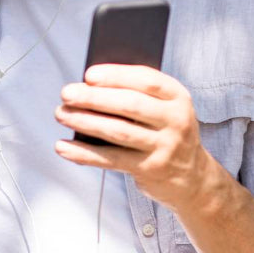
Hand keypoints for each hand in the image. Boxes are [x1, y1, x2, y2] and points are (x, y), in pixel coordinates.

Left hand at [53, 64, 218, 211]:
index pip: (147, 80)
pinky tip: (63, 146)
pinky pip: (111, 159)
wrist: (192, 177)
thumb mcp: (163, 108)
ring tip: (61, 114)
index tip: (89, 74)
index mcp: (178, 97)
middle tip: (67, 94)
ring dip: (85, 122)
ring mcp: (164, 146)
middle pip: (130, 104)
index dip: (116, 75)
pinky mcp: (149, 169)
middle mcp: (176, 121)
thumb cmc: (165, 132)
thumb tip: (89, 85)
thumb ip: (137, 94)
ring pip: (118, 131)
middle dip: (94, 97)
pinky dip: (83, 153)